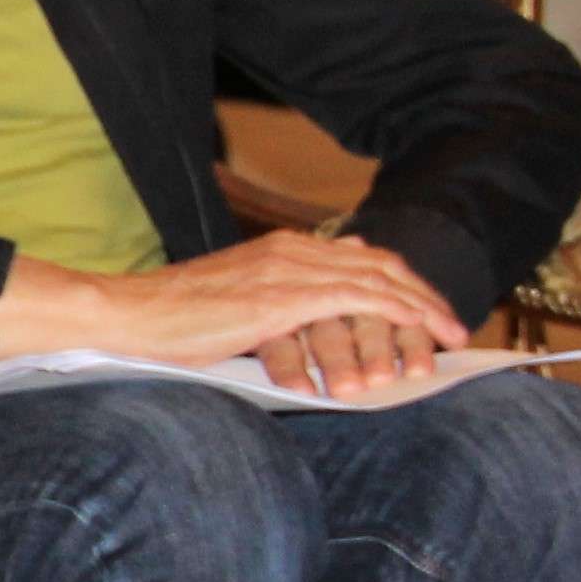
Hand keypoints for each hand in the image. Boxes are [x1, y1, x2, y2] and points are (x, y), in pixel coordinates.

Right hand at [0, 231, 463, 388]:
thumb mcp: (230, 307)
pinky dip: (396, 313)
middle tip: (452, 324)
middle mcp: (292, 249)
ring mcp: (289, 269)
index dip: (400, 282)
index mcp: (280, 248)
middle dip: (423, 294)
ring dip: (421, 307)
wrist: (128, 314)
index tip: (425, 308)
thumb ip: (272, 308)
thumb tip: (301, 333)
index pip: (360, 257)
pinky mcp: (284, 296)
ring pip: (378, 280)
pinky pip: (358, 300)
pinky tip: (419, 331)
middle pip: (380, 264)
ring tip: (448, 334)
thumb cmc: (168, 322)